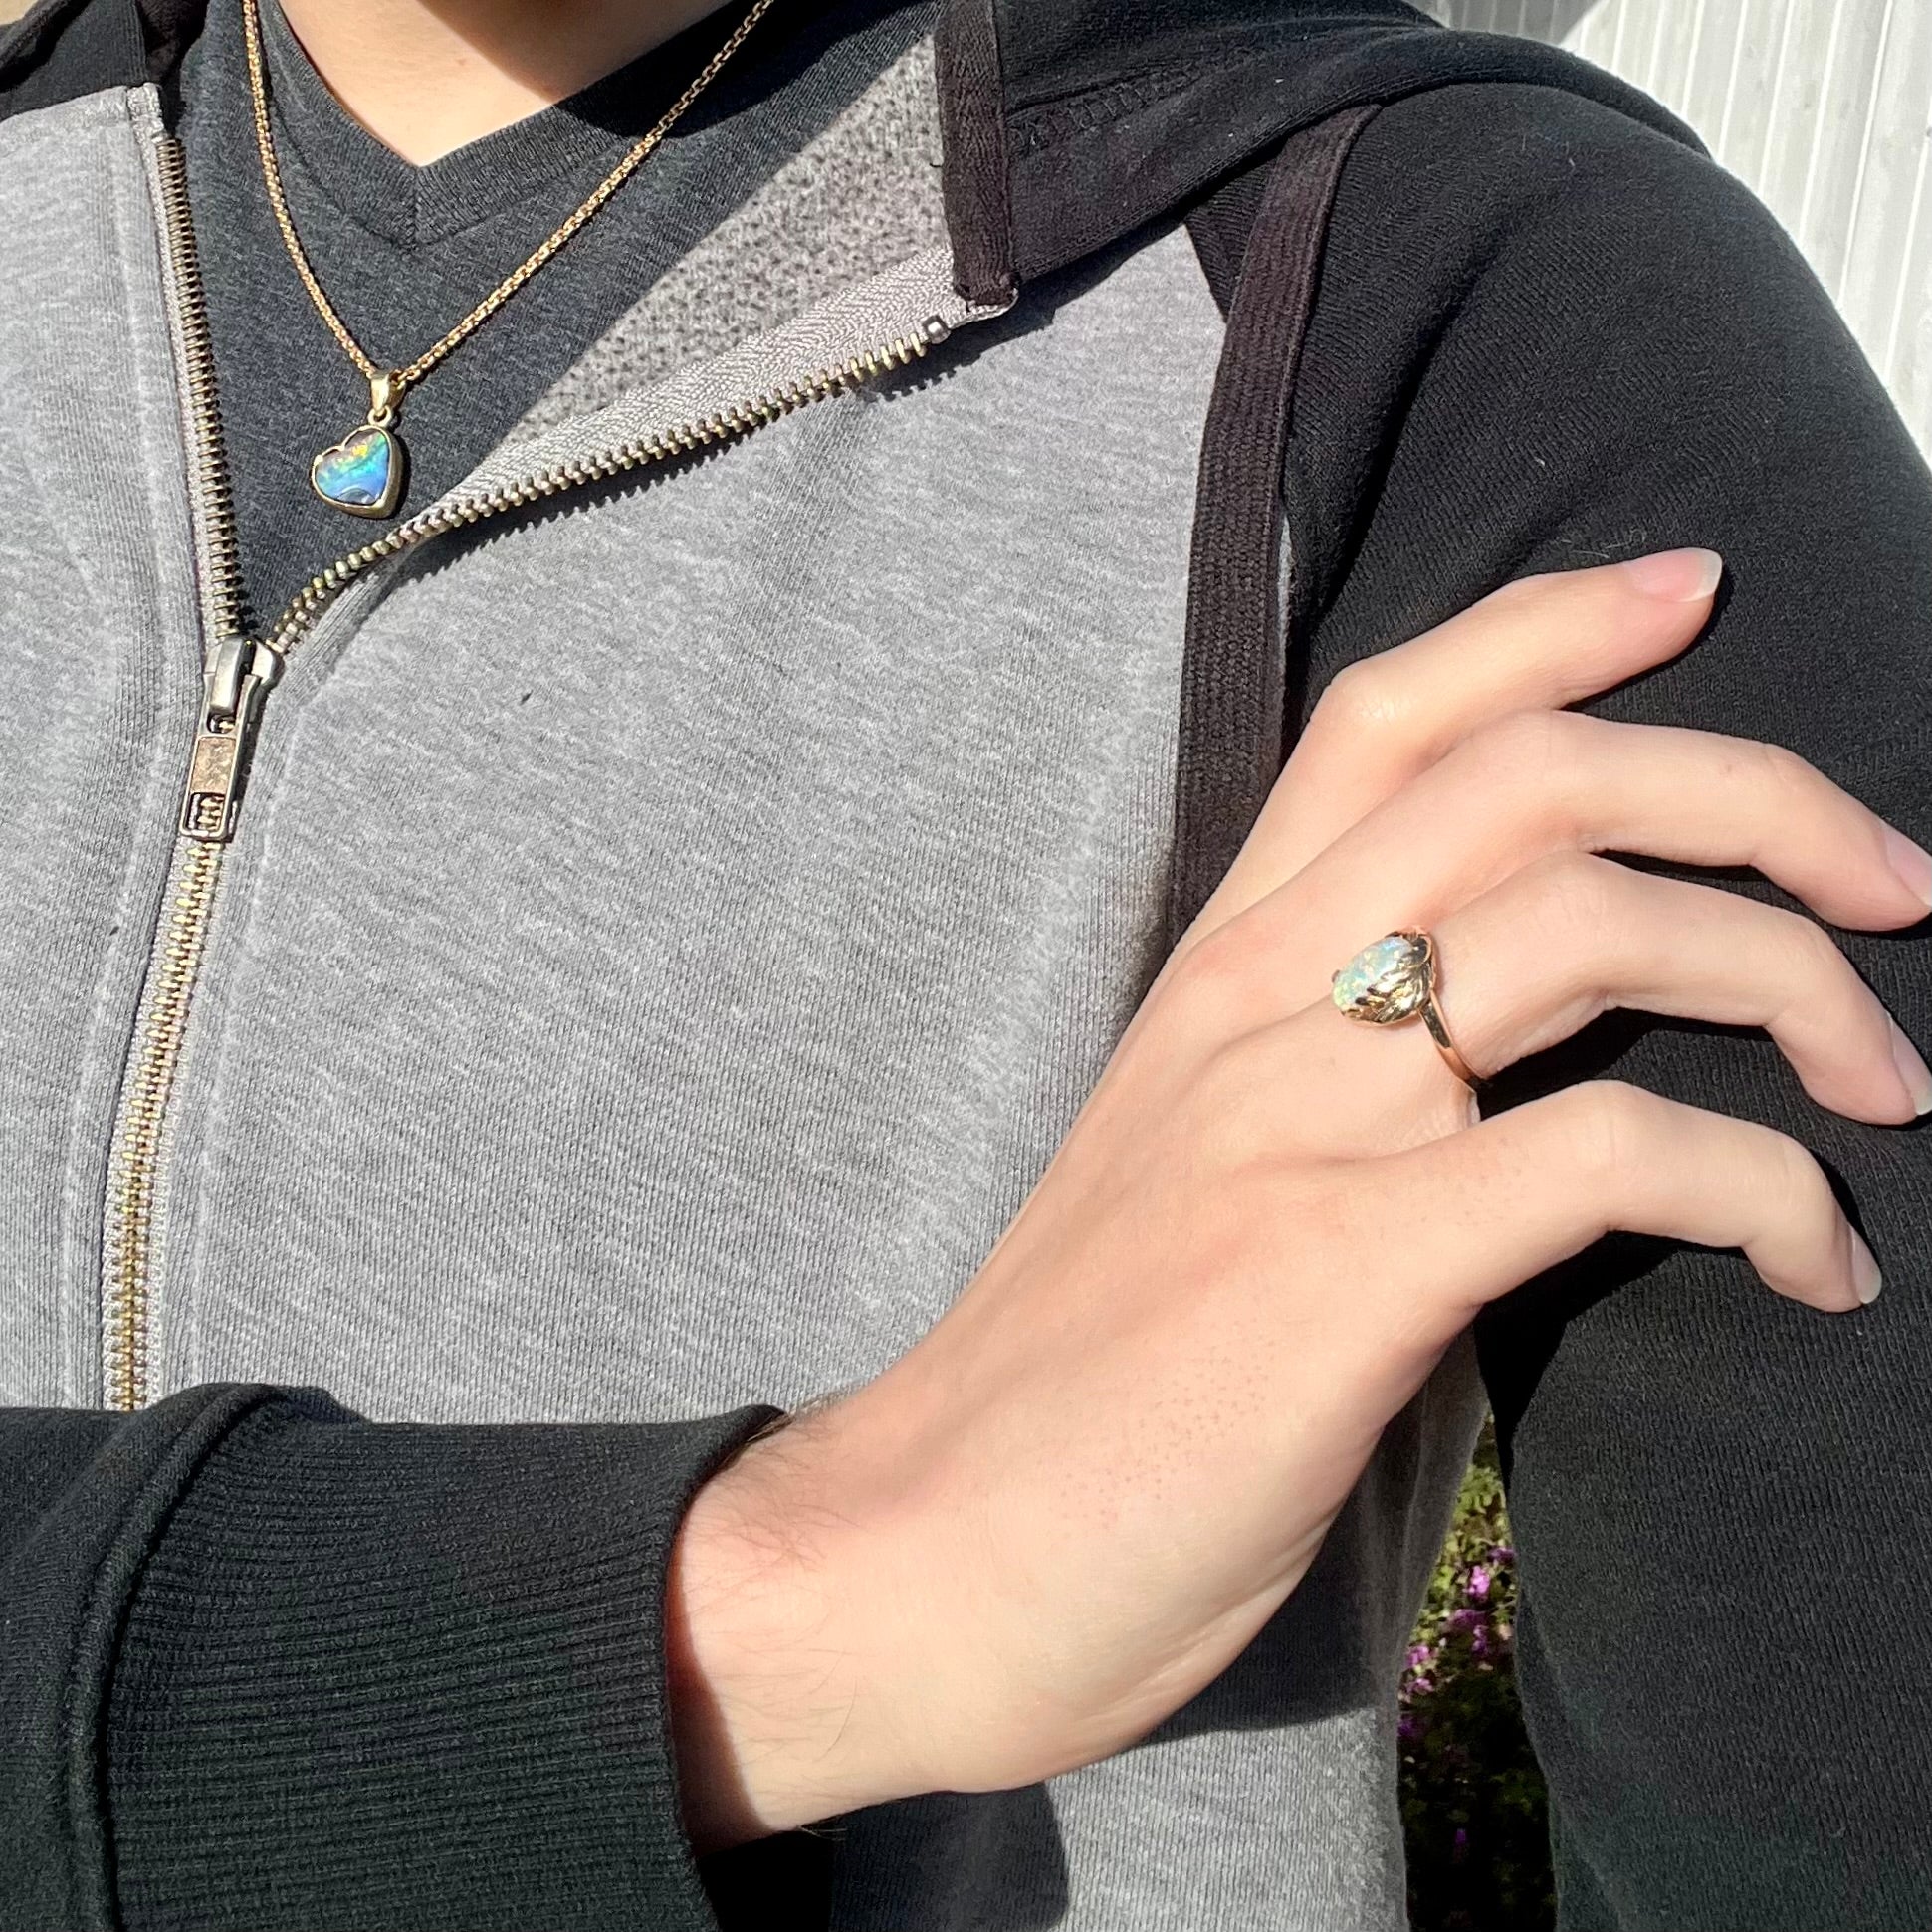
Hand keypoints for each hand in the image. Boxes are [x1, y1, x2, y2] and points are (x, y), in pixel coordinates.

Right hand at [666, 550, 1931, 1849]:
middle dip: (1752, 789)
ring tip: (1886, 1078)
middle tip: (1891, 877)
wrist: (936, 1547)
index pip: (1385, 719)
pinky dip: (1764, 1189)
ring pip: (1596, 927)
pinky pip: (1612, 1152)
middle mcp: (1257, 1002)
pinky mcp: (1345, 1267)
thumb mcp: (1190, 1167)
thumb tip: (1497, 1072)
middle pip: (1534, 780)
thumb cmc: (1075, 1377)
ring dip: (1796, 977)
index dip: (1551, 626)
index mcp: (1217, 967)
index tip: (1689, 590)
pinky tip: (1816, 1267)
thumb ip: (1319, 1079)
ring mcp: (1300, 1121)